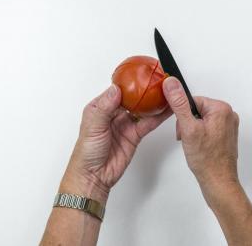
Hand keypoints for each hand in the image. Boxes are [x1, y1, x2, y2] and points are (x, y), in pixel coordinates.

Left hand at [61, 84, 172, 202]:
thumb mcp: (93, 126)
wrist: (93, 176)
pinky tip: (166, 109)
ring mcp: (125, 124)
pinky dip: (157, 117)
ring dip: (153, 102)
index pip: (116, 91)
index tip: (140, 74)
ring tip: (165, 92)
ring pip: (142, 110)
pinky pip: (147, 123)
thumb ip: (105, 107)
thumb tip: (115, 90)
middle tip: (156, 81)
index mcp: (100, 107)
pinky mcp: (134, 135)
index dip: (129, 82)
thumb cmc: (86, 152)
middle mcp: (113, 114)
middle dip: (143, 90)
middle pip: (132, 98)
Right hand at [162, 77, 239, 199]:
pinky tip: (200, 148)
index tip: (184, 129)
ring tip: (195, 145)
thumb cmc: (207, 160)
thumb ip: (179, 104)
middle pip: (197, 109)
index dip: (183, 116)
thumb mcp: (188, 128)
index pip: (193, 101)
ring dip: (193, 131)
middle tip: (190, 139)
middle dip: (188, 124)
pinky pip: (208, 128)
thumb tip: (172, 84)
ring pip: (201, 120)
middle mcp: (228, 115)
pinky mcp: (226, 136)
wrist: (218, 181)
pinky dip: (200, 137)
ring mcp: (229, 126)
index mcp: (222, 109)